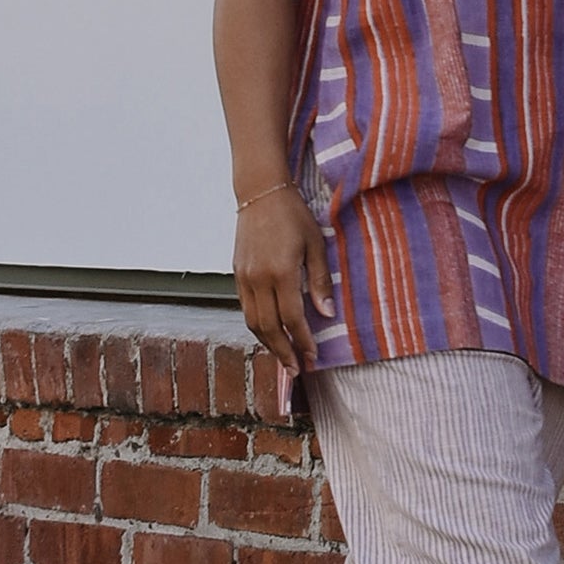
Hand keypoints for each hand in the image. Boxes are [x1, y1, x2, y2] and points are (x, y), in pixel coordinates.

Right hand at [232, 188, 333, 372]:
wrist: (260, 192)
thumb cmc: (294, 216)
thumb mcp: (316, 245)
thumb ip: (320, 281)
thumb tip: (327, 314)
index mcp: (281, 272)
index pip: (291, 318)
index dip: (303, 341)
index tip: (312, 357)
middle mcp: (258, 278)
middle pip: (269, 328)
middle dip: (283, 352)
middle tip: (296, 370)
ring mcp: (244, 277)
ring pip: (253, 322)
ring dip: (268, 344)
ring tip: (284, 358)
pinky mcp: (236, 274)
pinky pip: (245, 308)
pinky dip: (257, 326)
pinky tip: (270, 334)